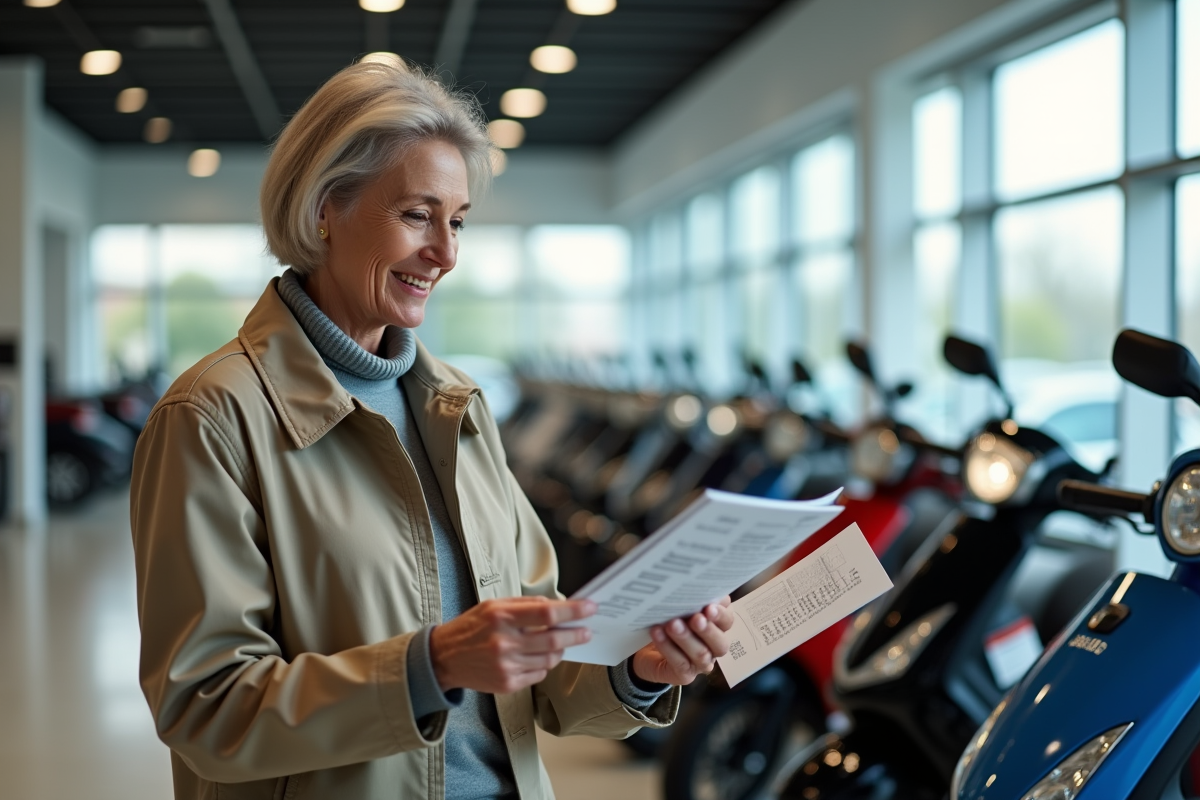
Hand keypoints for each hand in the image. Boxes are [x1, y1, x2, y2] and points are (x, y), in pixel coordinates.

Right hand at [430, 596, 594, 694]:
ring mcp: (506, 666)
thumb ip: (525, 604)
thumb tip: (556, 605)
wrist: (444, 658)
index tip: (590, 607)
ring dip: (561, 650)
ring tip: (562, 642)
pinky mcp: (507, 684)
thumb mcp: (493, 606)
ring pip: (550, 660)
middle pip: (554, 640)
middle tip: (586, 631)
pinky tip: (539, 657)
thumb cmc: (471, 627)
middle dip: (576, 634)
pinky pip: (539, 674)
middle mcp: (504, 642)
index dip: (573, 611)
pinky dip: (545, 665)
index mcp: (501, 617)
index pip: (547, 613)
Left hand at [631, 597, 733, 685]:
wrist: (645, 648)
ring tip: (672, 624)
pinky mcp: (684, 676)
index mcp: (717, 627)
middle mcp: (713, 648)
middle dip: (708, 630)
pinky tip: (658, 634)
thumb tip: (699, 584)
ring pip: (700, 654)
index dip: (721, 615)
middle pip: (720, 643)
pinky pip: (680, 664)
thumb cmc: (669, 621)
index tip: (709, 606)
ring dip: (686, 638)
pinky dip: (669, 648)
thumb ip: (693, 599)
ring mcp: (700, 664)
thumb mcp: (680, 606)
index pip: (727, 621)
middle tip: (696, 618)